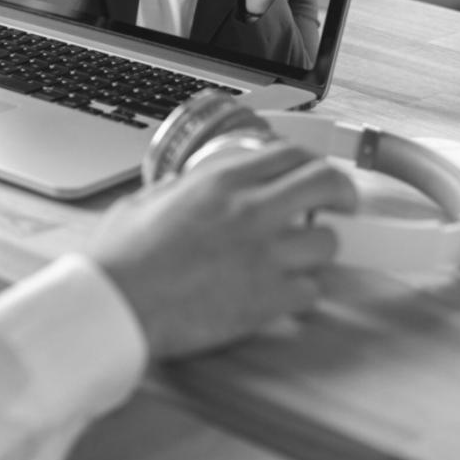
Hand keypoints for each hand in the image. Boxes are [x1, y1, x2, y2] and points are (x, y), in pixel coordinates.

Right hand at [87, 141, 356, 359]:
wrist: (117, 304)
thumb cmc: (122, 257)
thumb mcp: (150, 200)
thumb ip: (187, 188)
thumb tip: (199, 187)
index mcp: (220, 181)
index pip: (290, 154)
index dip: (309, 162)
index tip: (313, 174)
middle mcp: (250, 210)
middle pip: (327, 184)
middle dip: (342, 193)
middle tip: (340, 204)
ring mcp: (264, 255)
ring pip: (328, 242)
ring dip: (316, 249)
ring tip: (297, 256)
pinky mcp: (268, 299)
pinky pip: (311, 290)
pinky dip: (300, 291)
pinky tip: (280, 291)